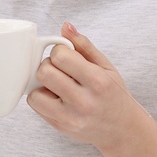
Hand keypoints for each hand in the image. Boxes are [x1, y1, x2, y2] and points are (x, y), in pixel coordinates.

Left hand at [28, 22, 153, 152]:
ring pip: (34, 92)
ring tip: (57, 85)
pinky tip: (56, 97)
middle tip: (59, 70)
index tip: (66, 56)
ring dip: (42, 85)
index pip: (61, 56)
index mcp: (98, 82)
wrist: (121, 130)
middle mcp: (84, 102)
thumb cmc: (113, 94)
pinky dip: (41, 98)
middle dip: (48, 66)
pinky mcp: (59, 127)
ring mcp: (70, 118)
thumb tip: (65, 26)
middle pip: (44, 72)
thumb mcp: (106, 67)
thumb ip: (84, 46)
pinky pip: (35, 106)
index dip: (58, 51)